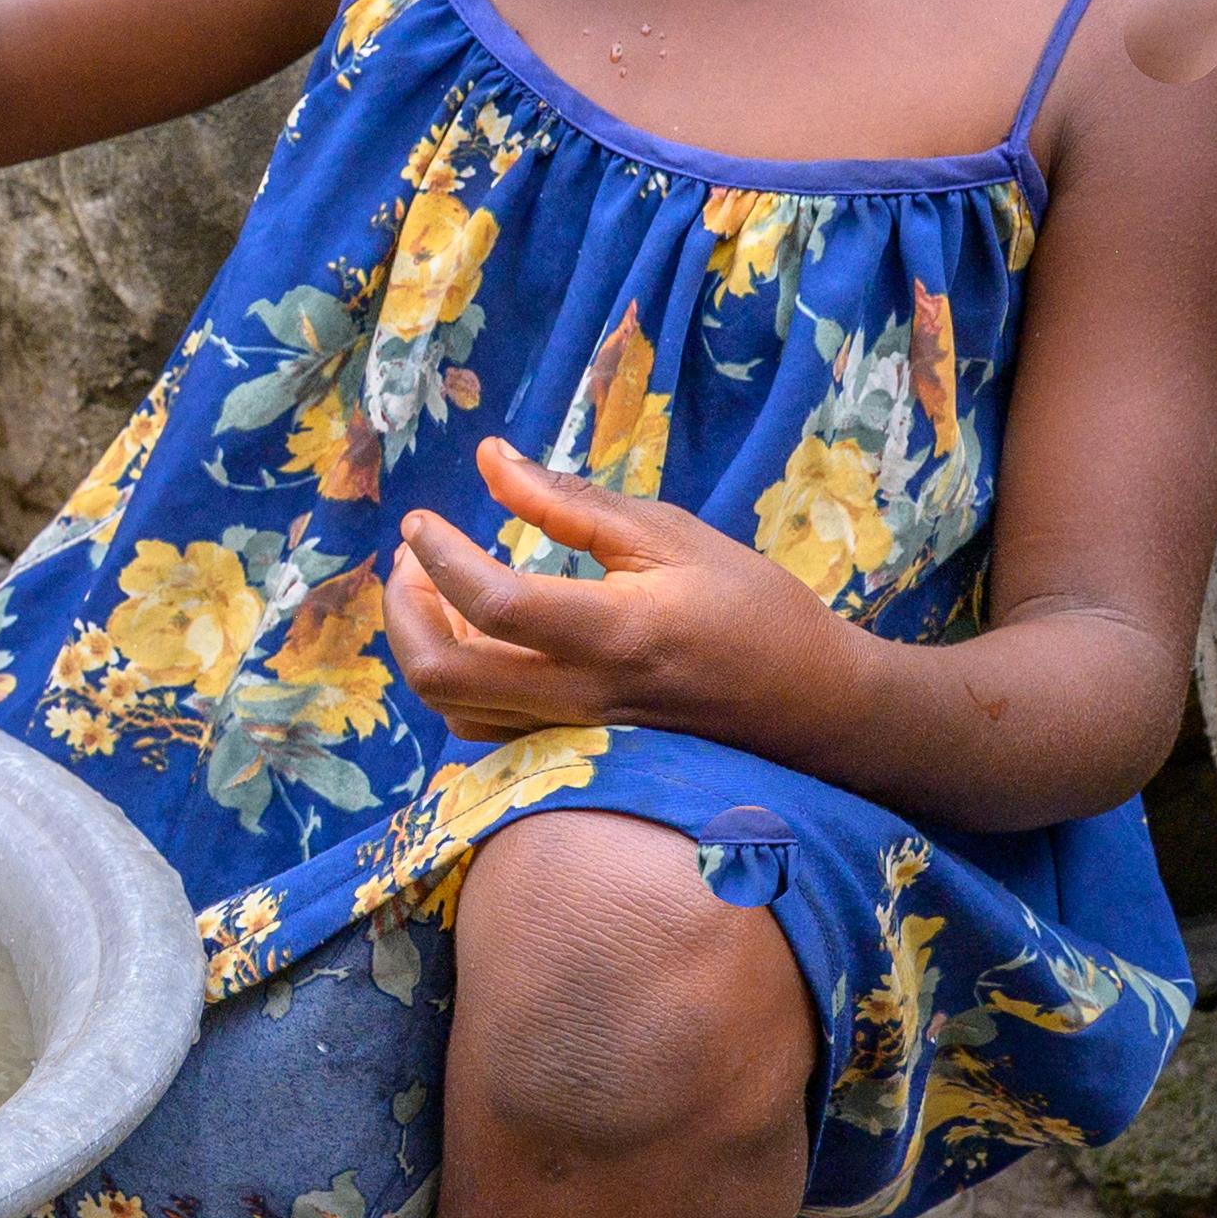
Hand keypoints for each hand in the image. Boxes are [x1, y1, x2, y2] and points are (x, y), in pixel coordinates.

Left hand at [377, 437, 858, 744]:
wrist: (814, 709)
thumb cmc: (754, 610)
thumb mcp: (673, 537)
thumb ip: (572, 502)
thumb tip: (489, 460)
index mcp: (616, 634)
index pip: (493, 602)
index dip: (438, 557)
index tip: (420, 520)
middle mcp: (585, 698)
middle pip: (444, 674)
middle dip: (402, 610)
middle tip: (411, 558)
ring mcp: (576, 737)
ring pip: (453, 709)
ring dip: (421, 644)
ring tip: (431, 587)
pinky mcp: (575, 757)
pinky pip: (483, 730)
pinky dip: (455, 681)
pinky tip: (472, 634)